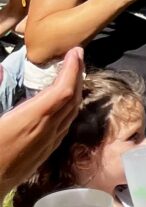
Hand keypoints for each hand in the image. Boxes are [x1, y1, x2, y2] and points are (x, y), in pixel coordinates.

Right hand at [0, 47, 82, 190]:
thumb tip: (1, 69)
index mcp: (30, 121)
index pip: (62, 91)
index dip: (72, 70)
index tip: (75, 52)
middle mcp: (45, 132)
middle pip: (72, 100)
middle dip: (77, 75)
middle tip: (76, 57)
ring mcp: (47, 145)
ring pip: (70, 114)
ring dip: (75, 91)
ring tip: (72, 74)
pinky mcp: (44, 154)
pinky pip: (64, 126)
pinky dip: (69, 107)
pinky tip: (63, 103)